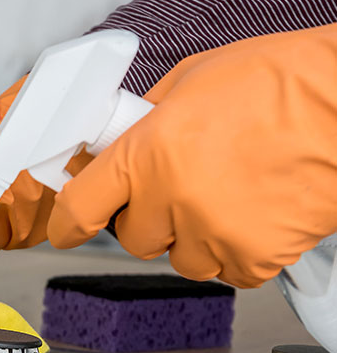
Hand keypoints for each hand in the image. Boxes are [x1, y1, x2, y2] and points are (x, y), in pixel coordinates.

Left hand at [47, 24, 336, 287]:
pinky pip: (226, 271)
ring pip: (180, 259)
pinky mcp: (252, 259)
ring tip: (232, 193)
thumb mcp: (194, 81)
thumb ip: (147, 122)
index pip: (80, 208)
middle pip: (133, 239)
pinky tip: (257, 212)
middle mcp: (173, 200)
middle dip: (151, 218)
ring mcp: (212, 235)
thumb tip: (120, 145)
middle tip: (184, 187)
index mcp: (147, 154)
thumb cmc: (285, 83)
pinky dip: (237, 250)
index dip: (69, 222)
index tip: (68, 228)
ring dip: (194, 236)